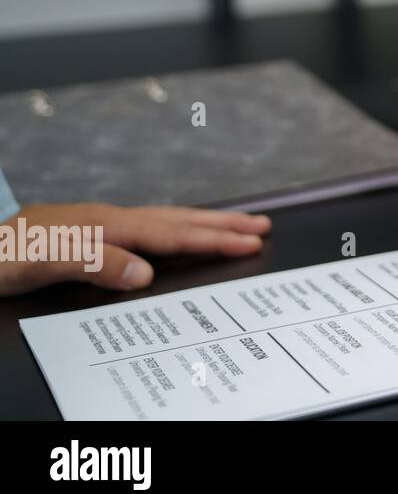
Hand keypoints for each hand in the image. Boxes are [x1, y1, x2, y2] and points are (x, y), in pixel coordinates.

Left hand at [0, 204, 270, 296]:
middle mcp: (105, 220)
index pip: (169, 233)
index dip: (213, 238)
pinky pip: (146, 229)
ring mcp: (97, 224)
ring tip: (235, 225)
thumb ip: (93, 262)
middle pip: (176, 220)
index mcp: (102, 226)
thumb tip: (144, 272)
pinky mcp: (87, 234)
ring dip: (203, 224)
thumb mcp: (39, 261)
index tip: (250, 241)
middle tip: (262, 226)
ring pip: (163, 221)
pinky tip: (176, 237)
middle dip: (222, 225)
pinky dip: (174, 230)